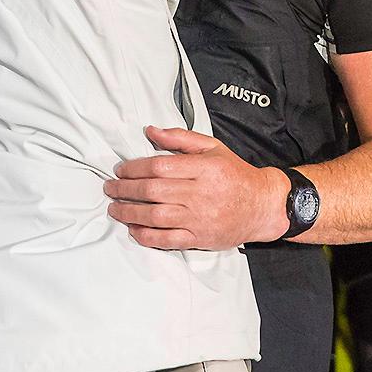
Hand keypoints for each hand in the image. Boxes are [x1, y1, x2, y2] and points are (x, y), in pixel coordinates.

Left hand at [104, 125, 288, 249]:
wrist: (262, 205)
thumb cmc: (234, 173)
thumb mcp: (211, 147)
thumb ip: (180, 138)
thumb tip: (150, 130)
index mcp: (203, 168)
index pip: (160, 166)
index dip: (135, 168)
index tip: (121, 169)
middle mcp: (200, 193)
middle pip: (154, 191)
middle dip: (125, 190)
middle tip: (110, 188)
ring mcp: (200, 219)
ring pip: (157, 217)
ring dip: (129, 213)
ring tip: (114, 208)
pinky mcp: (200, 239)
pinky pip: (168, 240)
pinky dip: (147, 236)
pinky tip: (133, 229)